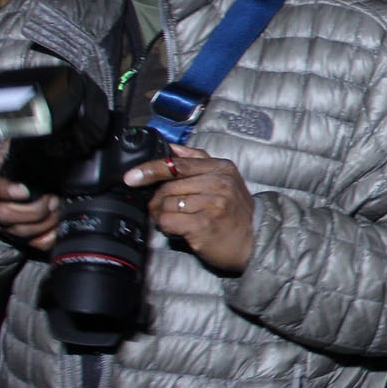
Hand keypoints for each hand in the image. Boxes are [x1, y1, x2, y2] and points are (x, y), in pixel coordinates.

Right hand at [0, 142, 58, 251]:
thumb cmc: (5, 167)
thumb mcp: (8, 151)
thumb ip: (19, 141)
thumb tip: (41, 127)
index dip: (7, 191)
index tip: (24, 190)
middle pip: (4, 214)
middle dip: (32, 210)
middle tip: (52, 199)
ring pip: (18, 231)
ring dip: (43, 223)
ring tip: (57, 208)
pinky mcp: (13, 235)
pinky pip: (30, 243)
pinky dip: (47, 238)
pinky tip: (58, 228)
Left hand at [126, 144, 254, 272]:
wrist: (254, 240)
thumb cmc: (235, 212)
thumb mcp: (226, 179)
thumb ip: (198, 161)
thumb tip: (171, 147)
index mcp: (221, 168)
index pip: (178, 164)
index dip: (151, 169)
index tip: (132, 176)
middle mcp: (219, 183)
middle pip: (168, 186)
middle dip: (157, 200)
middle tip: (162, 210)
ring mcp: (213, 203)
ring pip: (165, 204)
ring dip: (162, 215)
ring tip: (174, 220)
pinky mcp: (204, 224)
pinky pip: (168, 221)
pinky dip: (166, 227)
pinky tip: (178, 230)